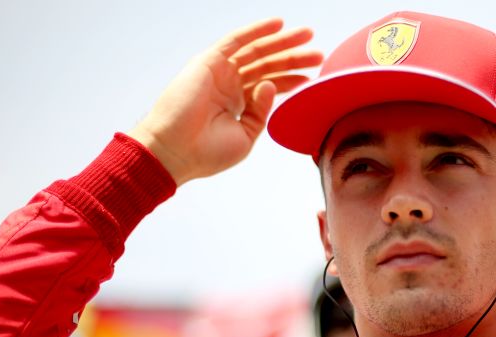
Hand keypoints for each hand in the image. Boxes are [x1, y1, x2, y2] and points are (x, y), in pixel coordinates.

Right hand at [129, 18, 322, 185]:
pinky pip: (235, 41)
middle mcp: (228, 85)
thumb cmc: (207, 153)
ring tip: (308, 36)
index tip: (312, 77)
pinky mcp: (208, 62)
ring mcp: (218, 72)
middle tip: (319, 54)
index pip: (269, 85)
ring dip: (282, 42)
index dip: (291, 80)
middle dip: (293, 58)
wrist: (176, 152)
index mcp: (237, 104)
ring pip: (256, 51)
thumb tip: (270, 84)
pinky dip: (256, 31)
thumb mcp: (246, 136)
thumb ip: (261, 112)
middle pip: (267, 66)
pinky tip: (278, 25)